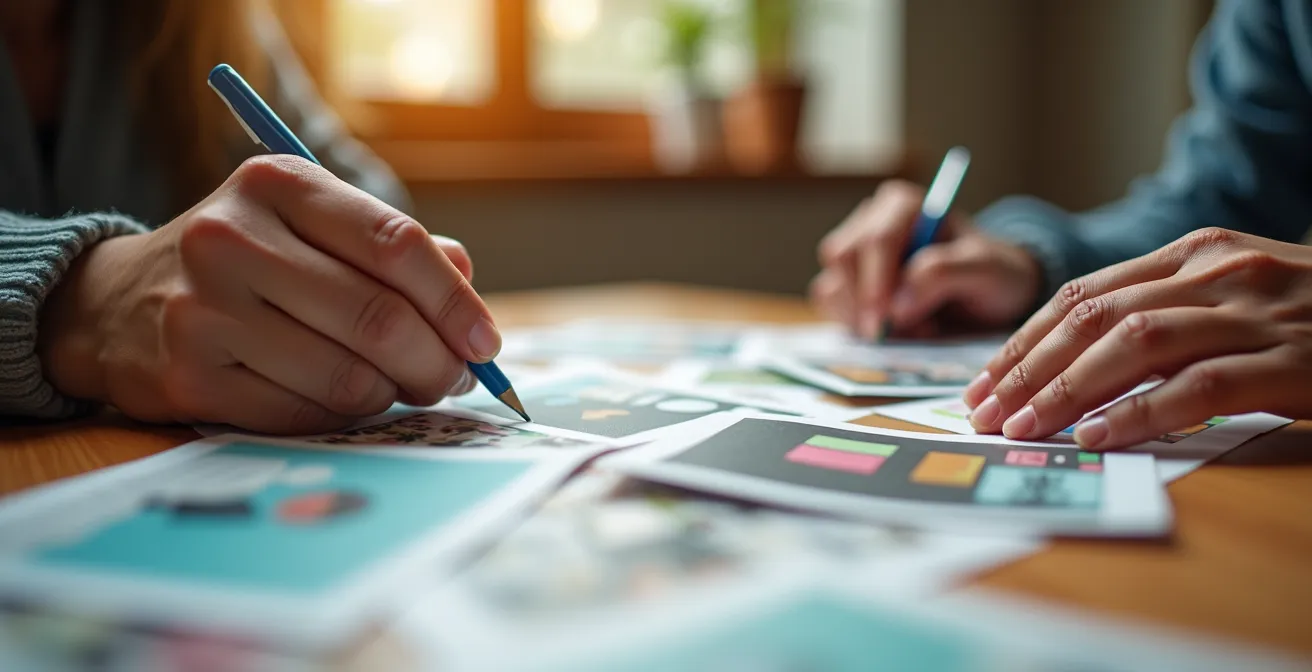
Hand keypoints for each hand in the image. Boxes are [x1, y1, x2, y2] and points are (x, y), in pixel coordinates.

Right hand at [38, 156, 495, 433]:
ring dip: (394, 394)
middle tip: (453, 379)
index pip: (396, 243)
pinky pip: (305, 415)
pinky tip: (347, 402)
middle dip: (438, 362)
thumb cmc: (245, 262)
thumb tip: (467, 283)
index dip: (454, 301)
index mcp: (279, 184)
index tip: (485, 342)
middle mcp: (234, 239)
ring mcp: (205, 310)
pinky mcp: (188, 378)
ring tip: (400, 388)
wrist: (115, 302)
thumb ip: (391, 248)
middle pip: (379, 318)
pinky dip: (345, 417)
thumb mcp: (309, 225)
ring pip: (348, 376)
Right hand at [810, 180, 1041, 338]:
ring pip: (832, 285)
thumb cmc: (992, 273)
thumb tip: (897, 304)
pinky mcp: (846, 285)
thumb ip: (944, 273)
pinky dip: (858, 324)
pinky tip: (897, 329)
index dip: (876, 280)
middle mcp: (871, 222)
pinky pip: (832, 305)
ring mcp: (855, 255)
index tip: (886, 318)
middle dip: (869, 301)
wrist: (990, 297)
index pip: (876, 239)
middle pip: (843, 258)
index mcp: (903, 205)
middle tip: (908, 329)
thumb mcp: (986, 269)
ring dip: (865, 316)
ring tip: (916, 326)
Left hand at [964, 228, 1311, 449]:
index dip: (1023, 340)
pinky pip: (1199, 386)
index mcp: (1196, 252)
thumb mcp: (1232, 297)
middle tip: (984, 412)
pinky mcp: (1292, 360)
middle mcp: (1220, 271)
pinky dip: (1140, 412)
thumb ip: (1162, 315)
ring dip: (1065, 390)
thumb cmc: (1310, 319)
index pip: (1081, 294)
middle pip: (1093, 316)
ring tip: (1024, 427)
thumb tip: (1068, 367)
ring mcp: (1258, 312)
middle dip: (1027, 368)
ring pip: (1134, 344)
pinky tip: (1097, 436)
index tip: (983, 381)